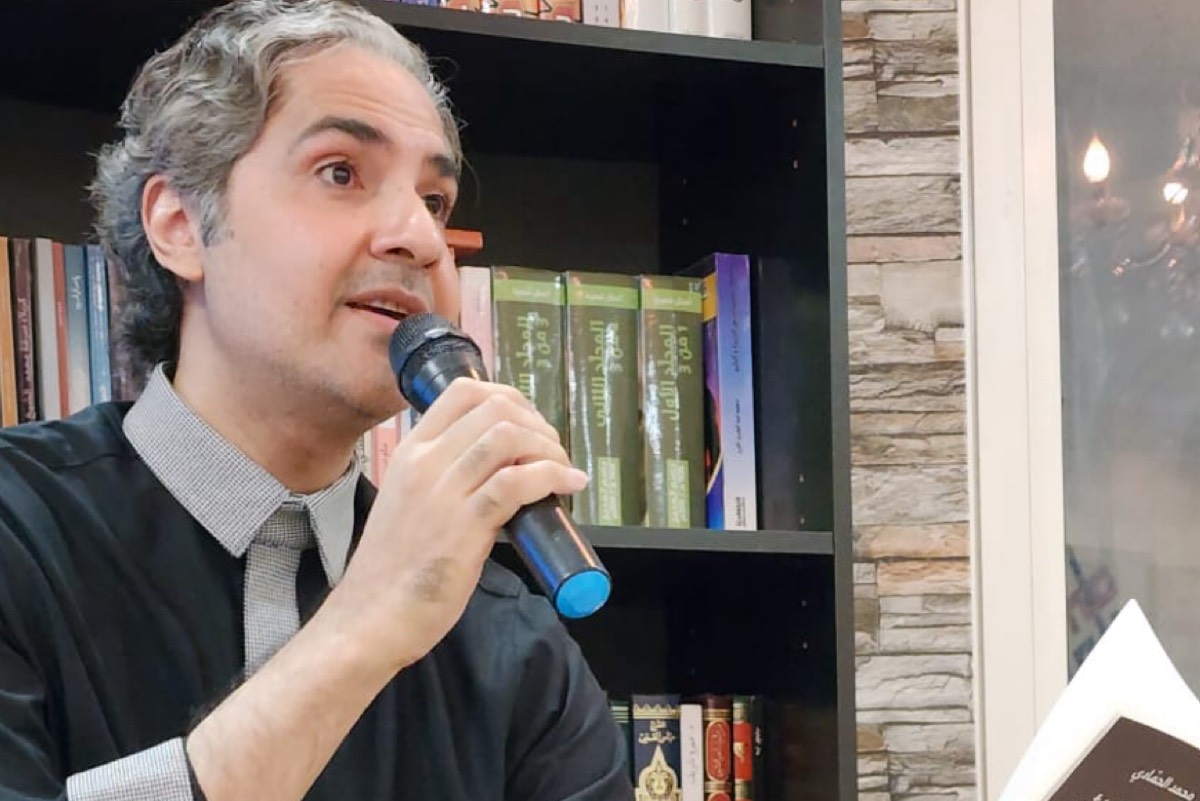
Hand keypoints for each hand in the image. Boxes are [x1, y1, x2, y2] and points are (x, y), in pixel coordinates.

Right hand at [323, 378, 588, 672]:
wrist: (371, 618)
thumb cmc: (394, 569)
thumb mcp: (410, 502)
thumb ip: (443, 479)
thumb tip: (497, 470)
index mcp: (410, 452)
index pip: (464, 391)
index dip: (509, 398)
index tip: (531, 423)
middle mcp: (424, 462)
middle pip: (495, 408)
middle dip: (536, 423)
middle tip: (552, 451)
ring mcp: (443, 491)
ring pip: (508, 437)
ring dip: (549, 448)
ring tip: (563, 469)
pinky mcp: (464, 525)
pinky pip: (517, 481)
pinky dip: (553, 476)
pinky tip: (569, 485)